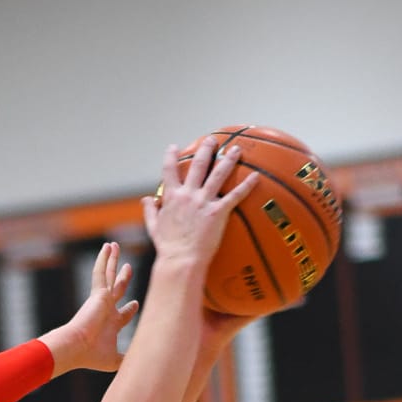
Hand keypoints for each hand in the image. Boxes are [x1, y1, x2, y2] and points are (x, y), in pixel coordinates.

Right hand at [59, 242, 139, 373]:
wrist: (76, 347)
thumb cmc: (93, 356)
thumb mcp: (116, 360)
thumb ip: (128, 360)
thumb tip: (140, 365)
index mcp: (111, 324)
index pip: (123, 313)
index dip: (130, 309)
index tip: (135, 304)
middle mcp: (106, 309)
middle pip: (117, 289)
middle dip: (123, 280)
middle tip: (128, 268)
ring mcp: (101, 300)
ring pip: (109, 275)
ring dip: (112, 261)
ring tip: (114, 246)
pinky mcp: (97, 293)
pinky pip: (100, 271)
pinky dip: (103, 259)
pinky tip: (107, 247)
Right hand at [143, 137, 257, 271]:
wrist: (180, 261)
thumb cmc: (167, 248)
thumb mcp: (154, 227)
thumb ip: (151, 210)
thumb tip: (146, 200)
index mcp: (172, 197)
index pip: (169, 171)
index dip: (170, 157)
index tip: (173, 147)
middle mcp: (188, 194)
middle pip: (198, 164)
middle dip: (206, 149)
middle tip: (212, 140)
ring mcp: (204, 202)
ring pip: (218, 173)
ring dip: (228, 159)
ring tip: (236, 149)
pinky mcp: (218, 212)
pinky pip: (235, 195)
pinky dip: (246, 185)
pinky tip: (255, 177)